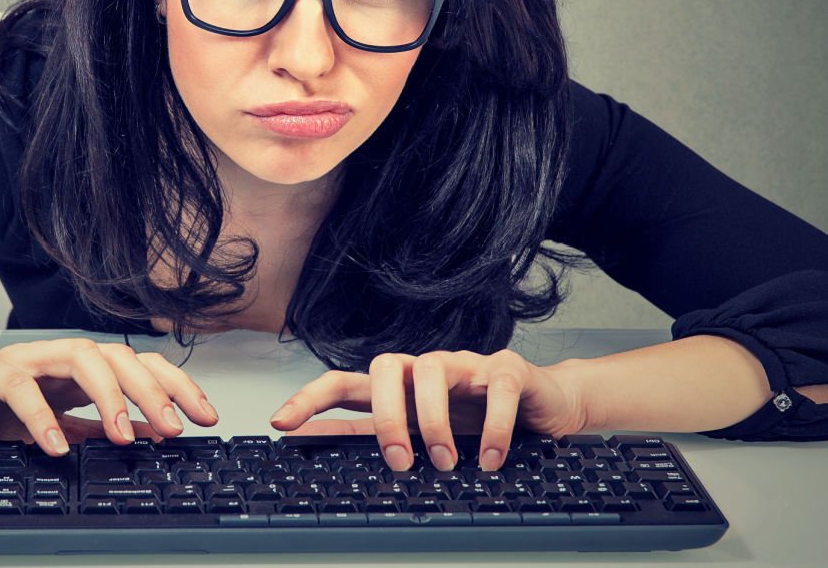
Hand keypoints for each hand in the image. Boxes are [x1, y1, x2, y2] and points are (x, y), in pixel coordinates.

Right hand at [0, 339, 217, 452]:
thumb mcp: (54, 434)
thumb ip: (97, 431)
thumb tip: (151, 436)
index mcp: (76, 375)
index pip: (138, 367)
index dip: (175, 386)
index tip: (206, 417)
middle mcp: (53, 359)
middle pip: (117, 354)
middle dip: (153, 389)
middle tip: (174, 428)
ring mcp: (19, 359)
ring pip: (77, 354)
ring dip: (109, 395)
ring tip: (126, 436)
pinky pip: (17, 384)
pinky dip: (41, 414)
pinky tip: (56, 445)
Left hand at [268, 350, 586, 472]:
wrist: (546, 407)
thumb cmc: (476, 420)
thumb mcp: (423, 433)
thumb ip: (375, 434)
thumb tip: (320, 445)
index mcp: (400, 388)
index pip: (344, 382)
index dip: (309, 399)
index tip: (280, 422)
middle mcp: (428, 369)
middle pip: (386, 367)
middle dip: (386, 416)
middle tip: (399, 461)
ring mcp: (468, 364)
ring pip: (433, 369)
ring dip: (435, 420)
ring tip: (446, 463)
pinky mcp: (509, 369)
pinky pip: (496, 385)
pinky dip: (492, 426)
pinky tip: (490, 458)